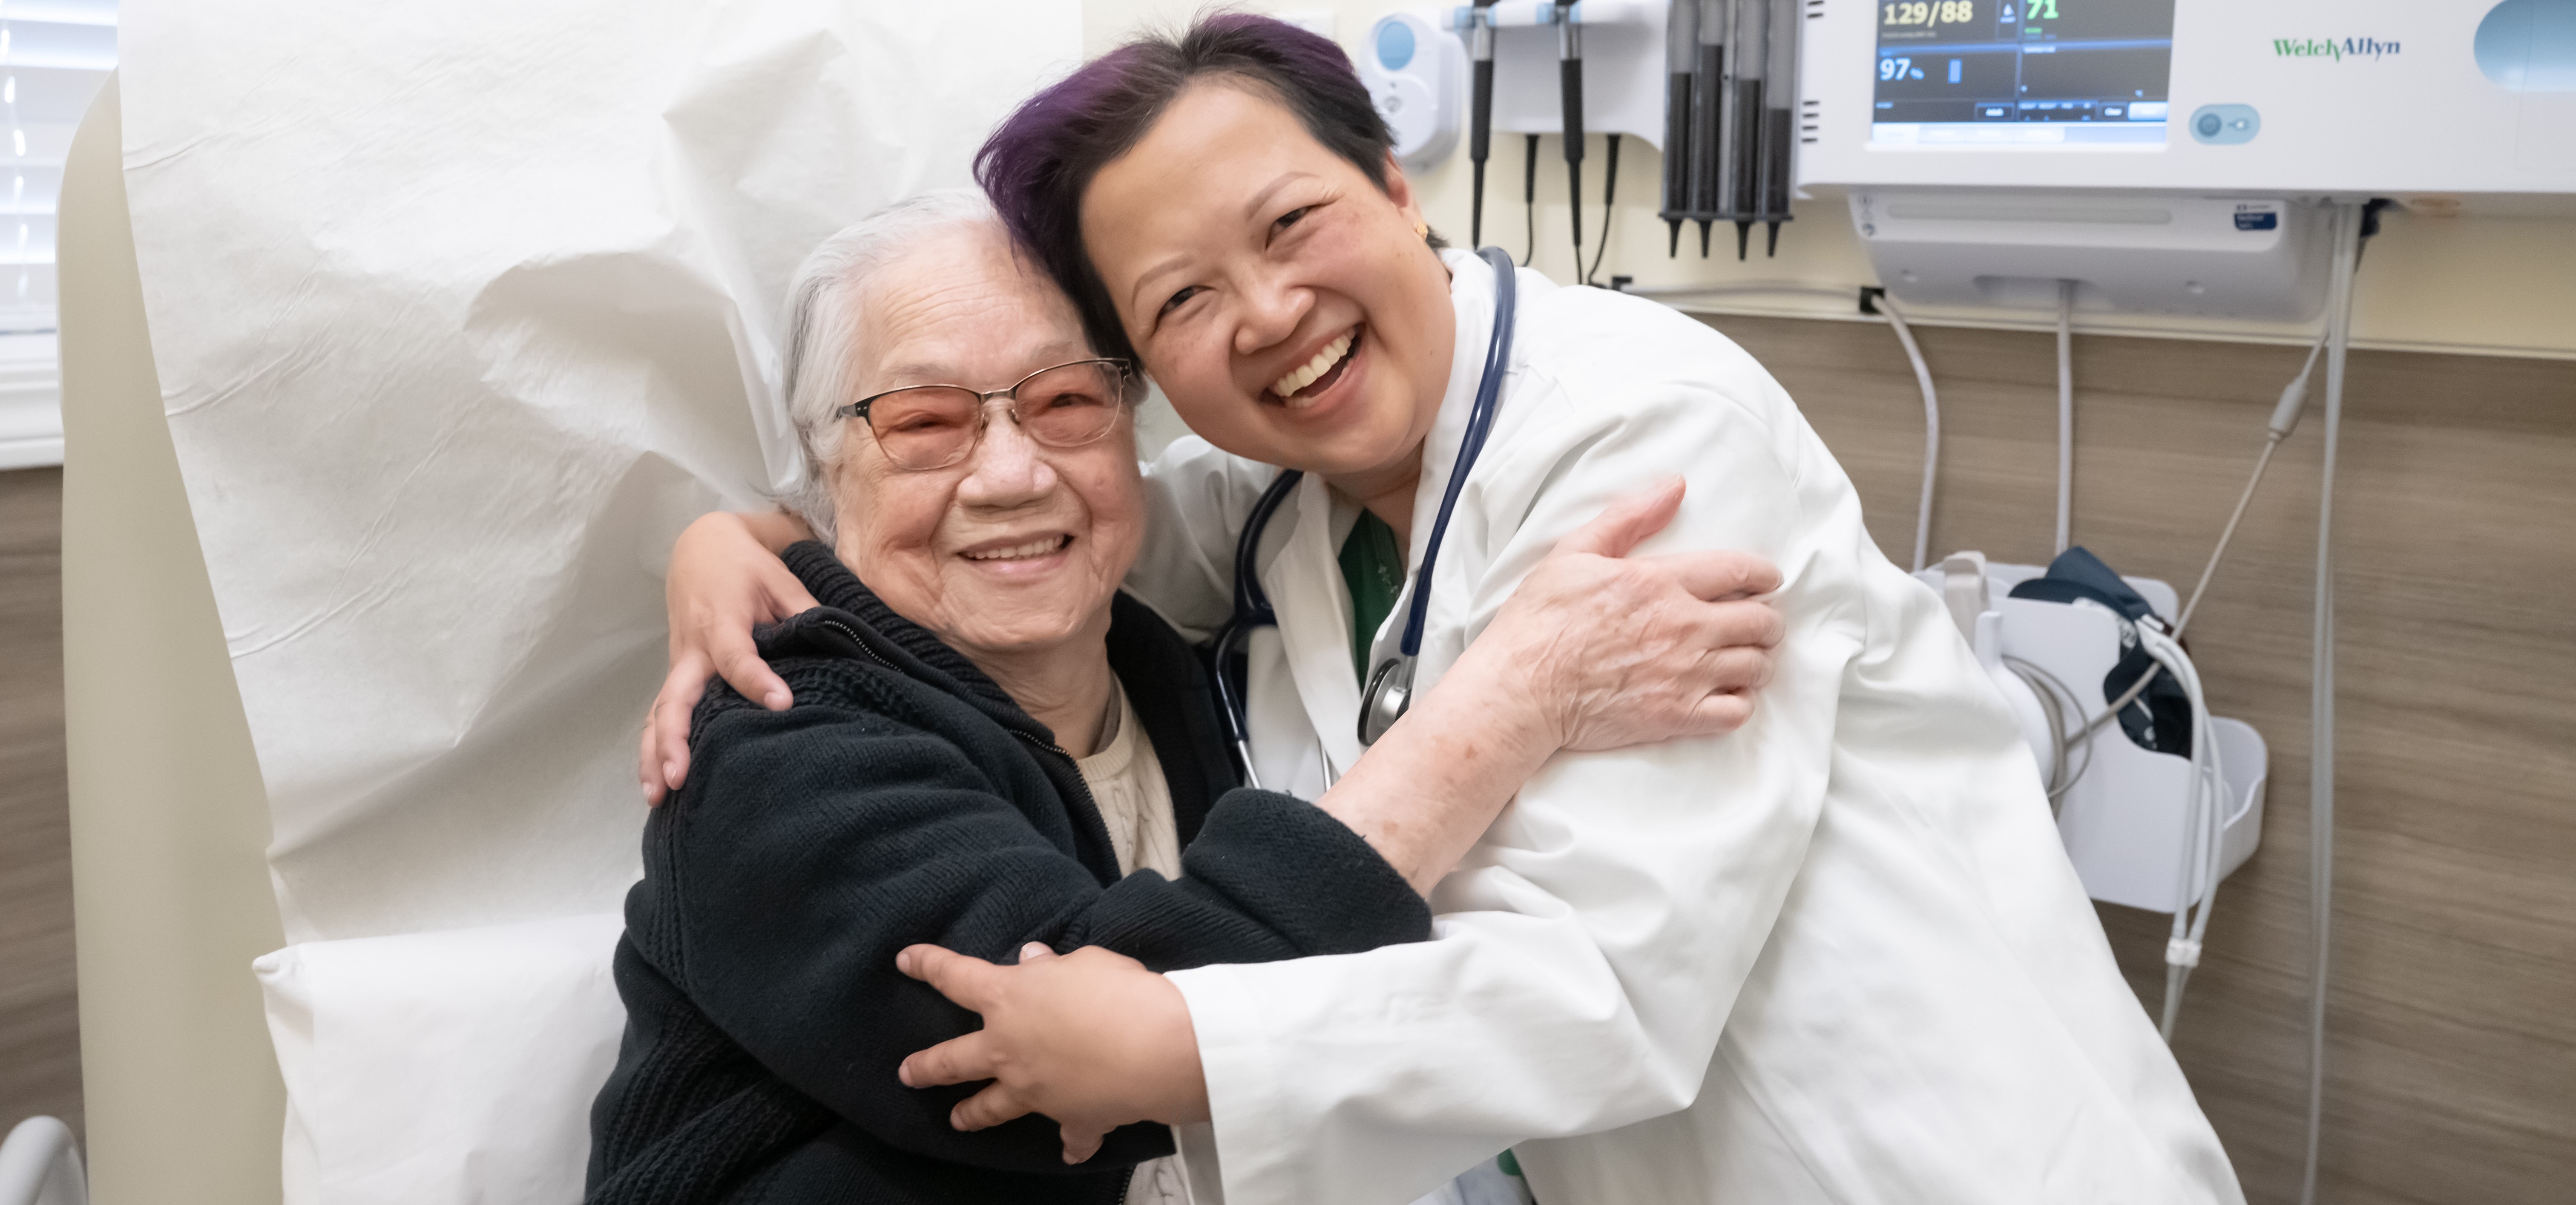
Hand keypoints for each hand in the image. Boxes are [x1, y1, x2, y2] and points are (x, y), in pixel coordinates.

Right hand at [639, 509, 818, 803]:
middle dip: (675, 738)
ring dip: (654, 754)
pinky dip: (653, 748)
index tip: (781, 704)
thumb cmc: (745, 566)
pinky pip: (658, 714)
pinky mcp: (677, 676)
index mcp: (722, 622)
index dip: (756, 681)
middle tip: (681, 777)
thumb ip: (804, 613)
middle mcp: (693, 649)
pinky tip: (656, 785)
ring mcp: (680, 665)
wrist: (701, 548)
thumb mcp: (780, 579)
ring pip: (658, 713)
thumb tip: (837, 645)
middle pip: (676, 698)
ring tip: (659, 795)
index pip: (736, 657)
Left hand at [894, 943, 1206, 1164]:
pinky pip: (1070, 1136)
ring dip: (972, 1114)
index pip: (956, 977)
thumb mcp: (1085, 962)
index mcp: (1008, 1000)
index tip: (905, 960)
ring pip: (992, 1106)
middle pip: (953, 1061)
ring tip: (957, 1121)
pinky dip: (1072, 1144)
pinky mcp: (1072, 1118)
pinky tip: (1072, 1152)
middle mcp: (1010, 1050)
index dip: (927, 964)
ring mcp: (1035, 1091)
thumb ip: (1052, 967)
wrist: (1157, 1050)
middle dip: (926, 1067)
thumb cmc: (1120, 993)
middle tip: (907, 1074)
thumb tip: (1033, 959)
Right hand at [1469, 476, 1783, 752]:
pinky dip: (1740, 702)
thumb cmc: (1539, 622)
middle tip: (1758, 622)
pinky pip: (1737, 711)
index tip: (1768, 580)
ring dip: (1757, 659)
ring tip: (1744, 658)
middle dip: (1767, 620)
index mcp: (1659, 581)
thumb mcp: (1575, 552)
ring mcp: (1683, 674)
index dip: (1764, 574)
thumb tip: (1673, 487)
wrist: (1520, 690)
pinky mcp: (1676, 716)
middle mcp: (1682, 626)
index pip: (1739, 570)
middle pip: (1760, 621)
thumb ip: (1629, 517)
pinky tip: (1725, 694)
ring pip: (1756, 665)